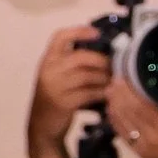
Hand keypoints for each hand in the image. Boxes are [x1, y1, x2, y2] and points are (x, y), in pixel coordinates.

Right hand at [29, 23, 110, 151]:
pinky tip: (109, 94)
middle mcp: (49, 70)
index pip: (59, 37)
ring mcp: (55, 87)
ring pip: (87, 75)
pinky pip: (89, 93)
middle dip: (102, 61)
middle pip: (81, 57)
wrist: (42, 125)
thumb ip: (72, 64)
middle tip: (115, 66)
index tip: (97, 33)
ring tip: (114, 81)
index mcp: (48, 59)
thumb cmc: (55, 98)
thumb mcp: (58, 77)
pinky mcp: (63, 103)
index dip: (79, 32)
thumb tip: (103, 53)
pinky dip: (102, 92)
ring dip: (105, 78)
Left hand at [105, 79, 157, 157]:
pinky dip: (115, 121)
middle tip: (115, 78)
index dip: (127, 89)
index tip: (123, 74)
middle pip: (126, 111)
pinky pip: (122, 134)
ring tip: (112, 91)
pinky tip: (113, 111)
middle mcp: (150, 137)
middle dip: (118, 93)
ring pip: (120, 122)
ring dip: (113, 105)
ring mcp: (142, 147)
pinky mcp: (140, 154)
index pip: (138, 104)